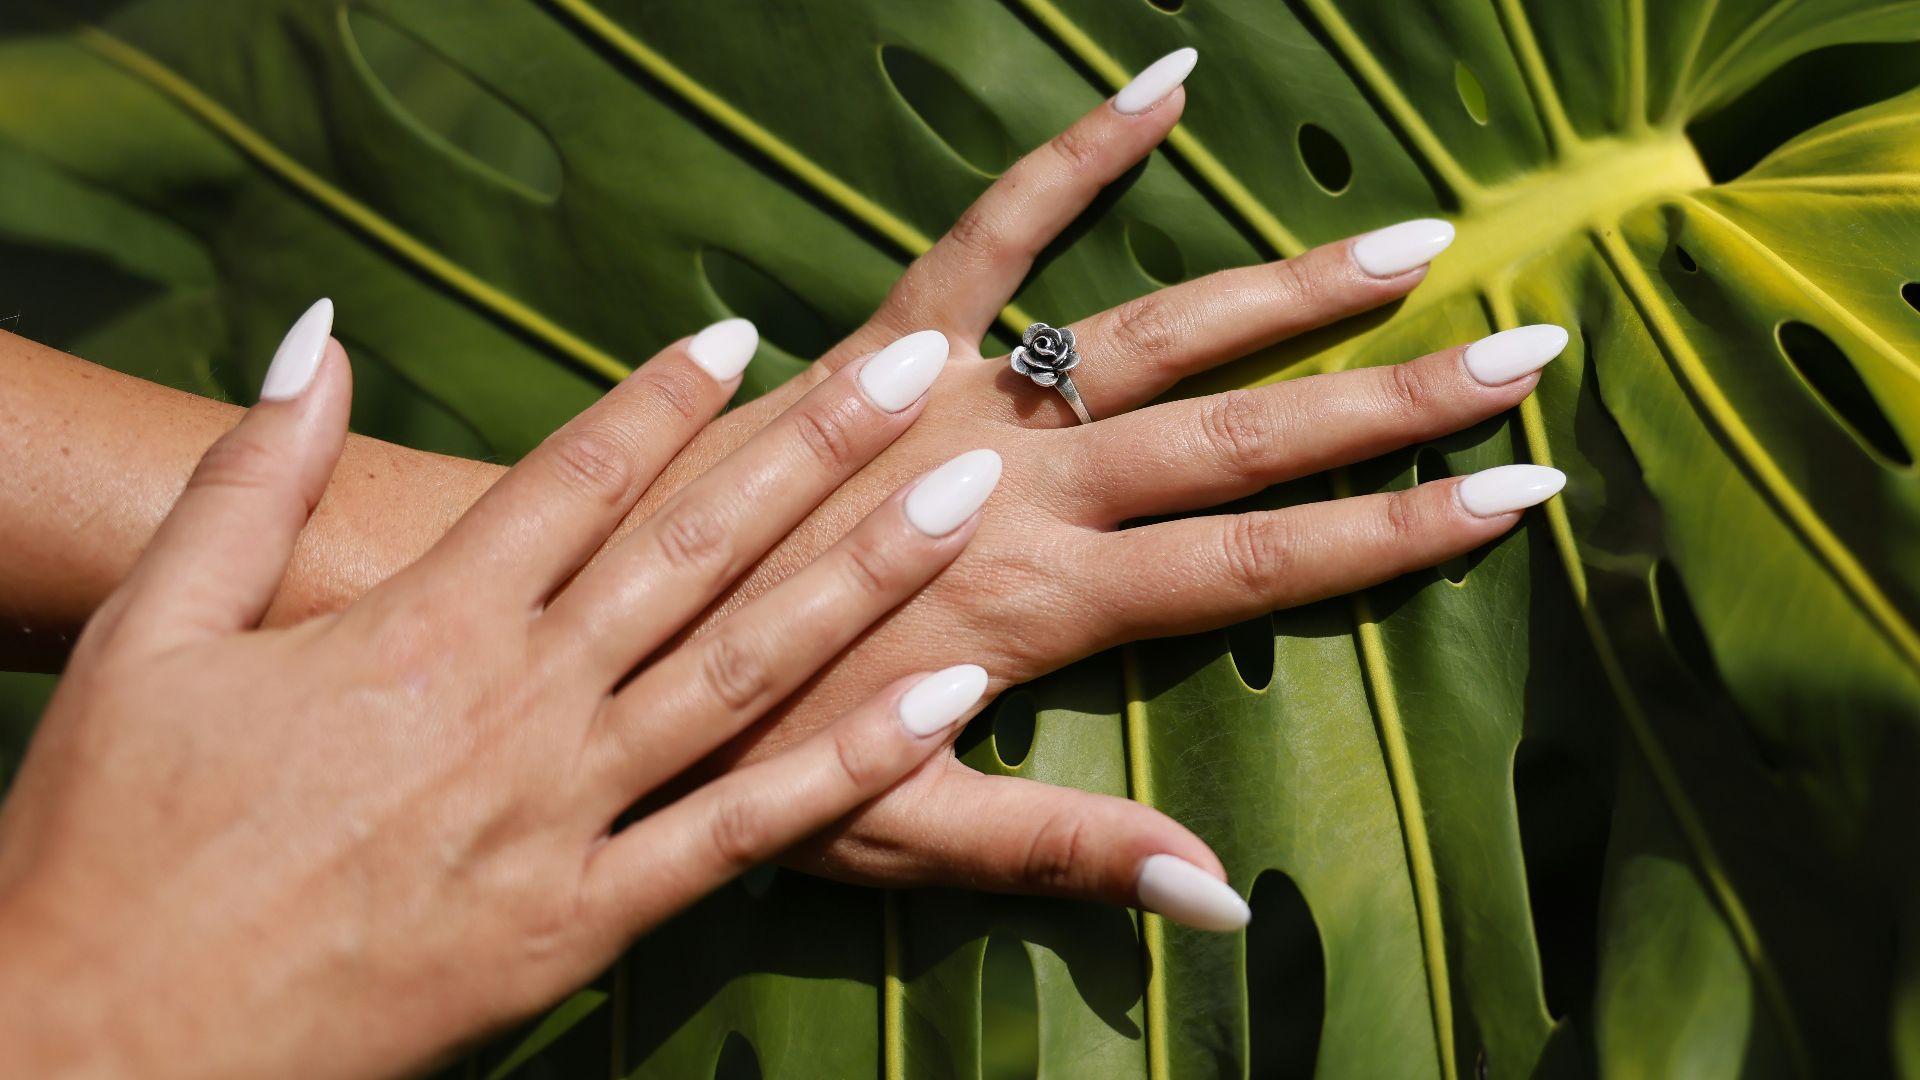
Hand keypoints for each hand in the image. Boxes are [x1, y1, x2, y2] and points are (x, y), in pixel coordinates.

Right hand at [0, 302, 1000, 1078]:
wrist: (103, 1038)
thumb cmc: (112, 837)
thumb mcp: (151, 632)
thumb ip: (248, 479)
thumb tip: (317, 335)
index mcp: (419, 620)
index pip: (574, 474)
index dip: (664, 395)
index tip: (750, 333)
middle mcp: (516, 699)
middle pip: (694, 546)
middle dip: (816, 448)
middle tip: (918, 370)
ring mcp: (562, 812)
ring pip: (748, 669)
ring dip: (868, 577)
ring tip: (964, 500)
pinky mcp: (579, 922)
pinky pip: (742, 835)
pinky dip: (850, 768)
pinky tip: (944, 707)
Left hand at [603, 53, 1567, 909]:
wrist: (588, 625)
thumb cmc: (734, 744)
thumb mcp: (895, 829)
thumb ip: (1059, 849)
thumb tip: (1220, 901)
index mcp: (1039, 601)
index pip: (1255, 563)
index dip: (1396, 533)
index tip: (1519, 491)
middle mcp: (1021, 483)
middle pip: (1240, 435)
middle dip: (1391, 399)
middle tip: (1525, 348)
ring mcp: (957, 398)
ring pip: (1153, 333)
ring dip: (1288, 289)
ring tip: (1413, 239)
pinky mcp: (884, 340)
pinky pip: (987, 233)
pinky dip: (1074, 161)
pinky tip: (1162, 83)